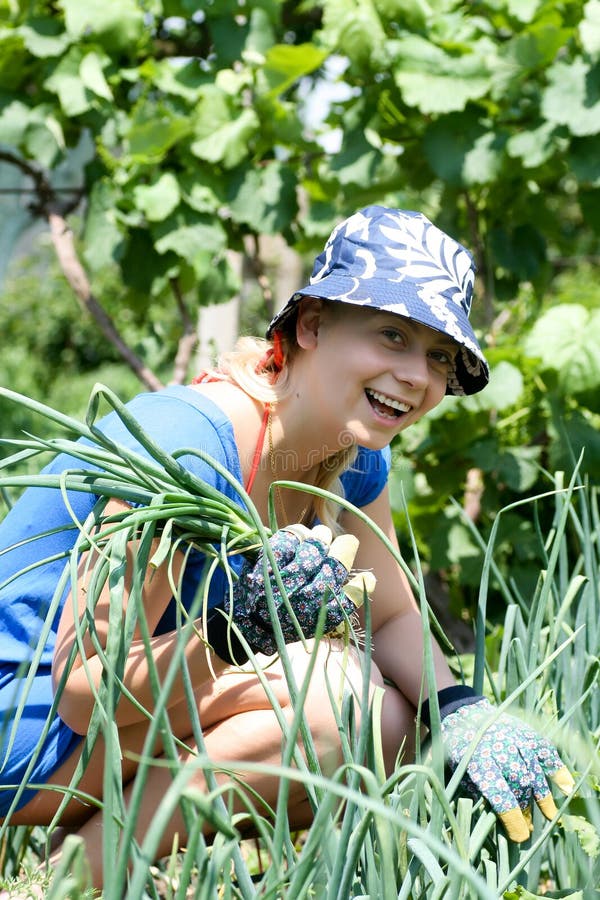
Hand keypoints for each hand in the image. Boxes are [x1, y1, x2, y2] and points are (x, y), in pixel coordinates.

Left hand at [225, 523, 373, 657]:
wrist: (245, 626)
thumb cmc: (286, 620)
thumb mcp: (316, 622)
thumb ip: (339, 603)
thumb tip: (368, 580)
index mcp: (320, 617)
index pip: (351, 596)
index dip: (361, 584)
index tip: (366, 576)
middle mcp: (306, 600)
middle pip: (336, 564)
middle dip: (343, 547)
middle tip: (340, 542)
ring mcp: (285, 582)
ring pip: (316, 548)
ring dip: (321, 537)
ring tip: (320, 537)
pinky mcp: (266, 566)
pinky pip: (290, 539)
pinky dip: (298, 534)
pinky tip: (300, 537)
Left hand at [439, 694, 574, 841]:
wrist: (464, 713)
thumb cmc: (460, 749)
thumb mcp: (458, 771)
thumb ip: (477, 792)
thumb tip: (498, 821)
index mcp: (479, 762)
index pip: (501, 796)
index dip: (512, 819)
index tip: (520, 836)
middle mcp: (500, 749)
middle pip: (520, 786)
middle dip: (526, 809)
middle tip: (528, 826)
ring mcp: (515, 739)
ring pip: (535, 772)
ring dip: (543, 797)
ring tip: (549, 815)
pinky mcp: (526, 732)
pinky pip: (546, 751)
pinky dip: (557, 768)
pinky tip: (566, 787)